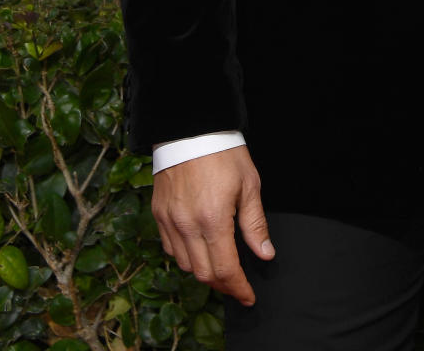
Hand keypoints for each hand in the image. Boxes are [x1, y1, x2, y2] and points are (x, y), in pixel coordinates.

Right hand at [151, 145, 274, 304]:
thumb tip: (265, 254)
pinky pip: (170, 248)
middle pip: (203, 274)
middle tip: (237, 284)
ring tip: (220, 266)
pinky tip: (199, 248)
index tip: (248, 296)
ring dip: (204, 272)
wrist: (190, 128)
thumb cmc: (223, 152)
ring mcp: (169, 221)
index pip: (225, 269)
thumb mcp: (249, 184)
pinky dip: (186, 256)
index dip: (238, 288)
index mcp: (213, 218)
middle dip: (223, 285)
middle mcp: (187, 225)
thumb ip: (255, 224)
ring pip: (185, 265)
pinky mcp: (159, 214)